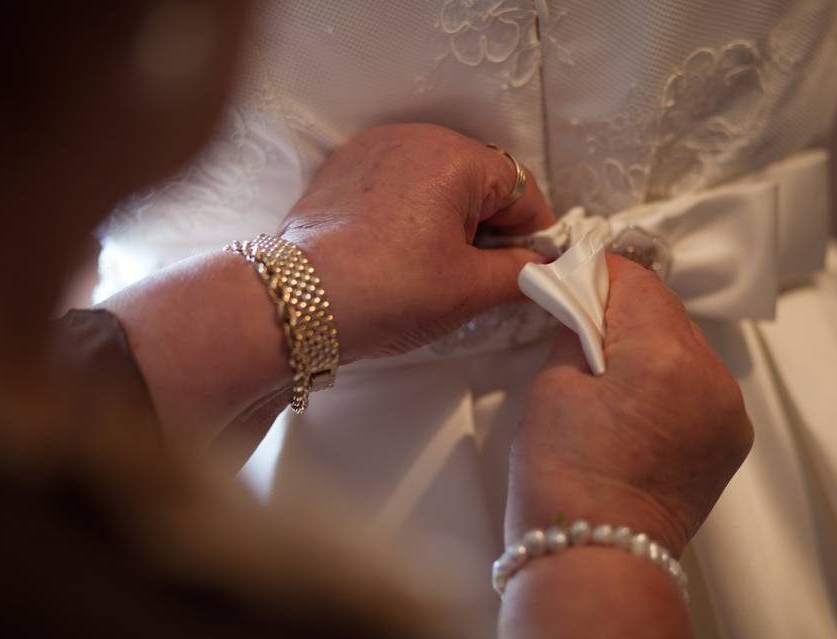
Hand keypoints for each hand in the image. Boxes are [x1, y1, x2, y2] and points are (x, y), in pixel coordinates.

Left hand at [278, 123, 555, 360]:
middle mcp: (414, 137)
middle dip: (490, 225)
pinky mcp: (341, 171)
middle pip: (477, 180)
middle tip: (483, 275)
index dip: (535, 233)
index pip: (521, 188)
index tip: (533, 269)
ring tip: (436, 269)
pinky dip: (410, 213)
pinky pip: (396, 185)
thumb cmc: (389, 290)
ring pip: (435, 182)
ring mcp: (372, 150)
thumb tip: (540, 267)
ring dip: (450, 219)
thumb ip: (520, 272)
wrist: (297, 303)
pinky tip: (398, 254)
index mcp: (454, 156)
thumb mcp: (469, 288)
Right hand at [507, 255, 752, 555]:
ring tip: (606, 373)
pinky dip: (668, 378)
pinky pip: (698, 382)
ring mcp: (727, 411)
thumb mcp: (553, 385)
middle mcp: (711, 379)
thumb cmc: (565, 481)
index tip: (575, 274)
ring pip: (684, 345)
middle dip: (623, 309)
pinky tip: (633, 401)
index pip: (637, 281)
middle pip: (665, 310)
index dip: (600, 272)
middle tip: (581, 324)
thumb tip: (585, 305)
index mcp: (666, 357)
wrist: (595, 557)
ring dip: (647, 344)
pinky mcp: (728, 438)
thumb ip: (577, 329)